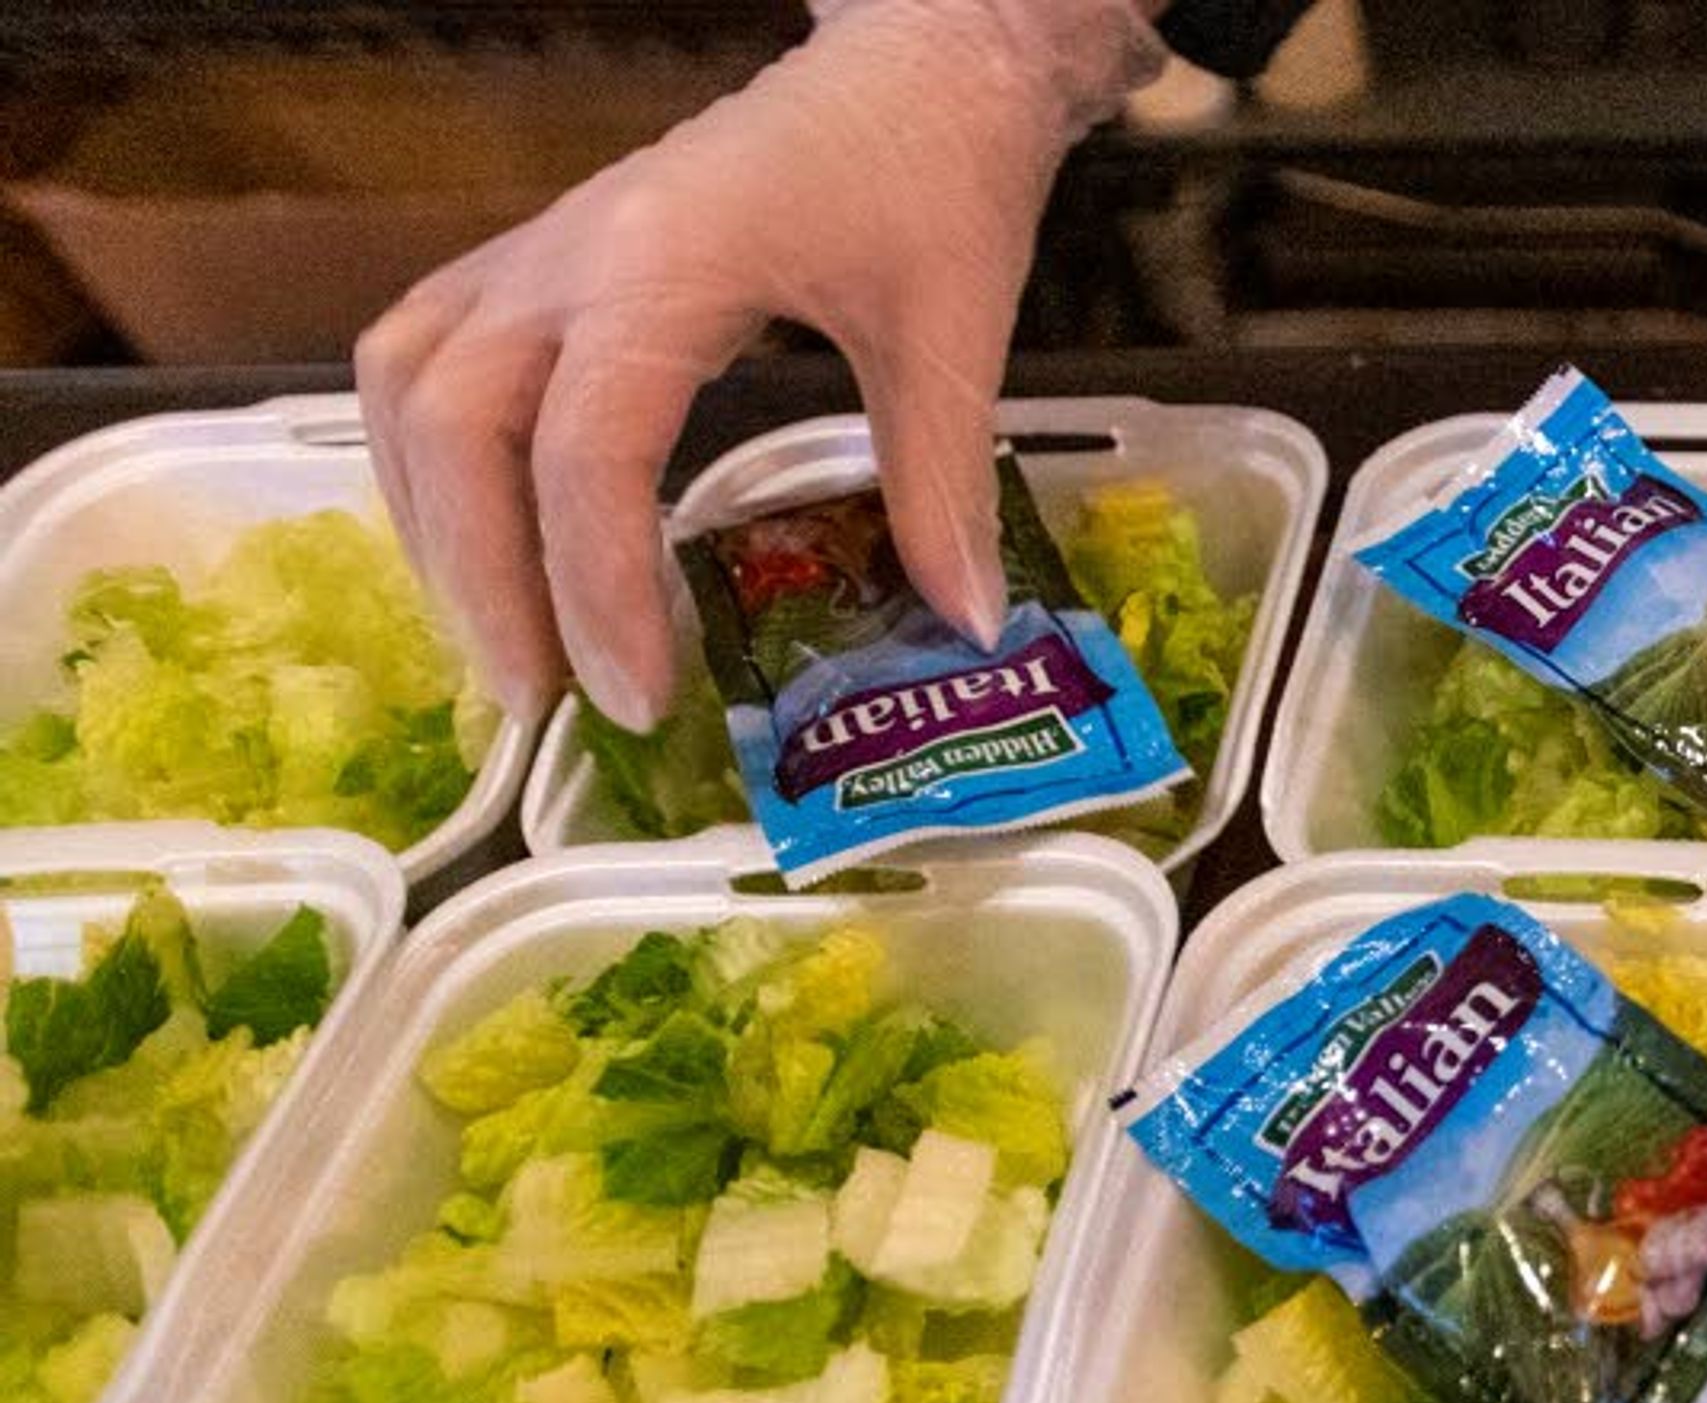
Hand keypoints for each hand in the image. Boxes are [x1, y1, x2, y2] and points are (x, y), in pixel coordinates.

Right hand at [358, 0, 1164, 726]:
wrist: (918, 59)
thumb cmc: (931, 170)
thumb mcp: (956, 326)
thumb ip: (942, 478)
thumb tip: (965, 626)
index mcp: (664, 265)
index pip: (582, 451)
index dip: (594, 589)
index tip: (638, 700)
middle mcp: (570, 253)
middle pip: (453, 423)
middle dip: (483, 577)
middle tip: (546, 701)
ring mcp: (542, 249)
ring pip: (408, 385)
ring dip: (432, 521)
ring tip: (506, 640)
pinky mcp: (543, 259)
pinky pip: (426, 356)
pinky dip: (432, 460)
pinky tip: (484, 542)